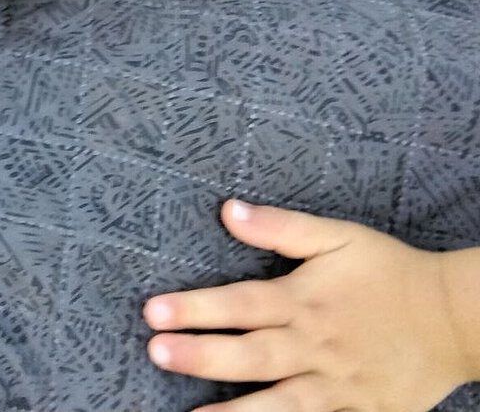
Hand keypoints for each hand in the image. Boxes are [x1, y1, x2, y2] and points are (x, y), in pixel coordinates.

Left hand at [143, 200, 471, 411]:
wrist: (457, 319)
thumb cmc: (390, 272)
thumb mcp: (339, 237)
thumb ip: (281, 227)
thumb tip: (228, 209)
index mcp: (305, 300)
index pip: (240, 304)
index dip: (195, 308)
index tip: (153, 311)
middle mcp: (315, 345)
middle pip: (252, 354)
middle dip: (202, 355)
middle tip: (156, 353)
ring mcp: (336, 384)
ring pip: (280, 403)